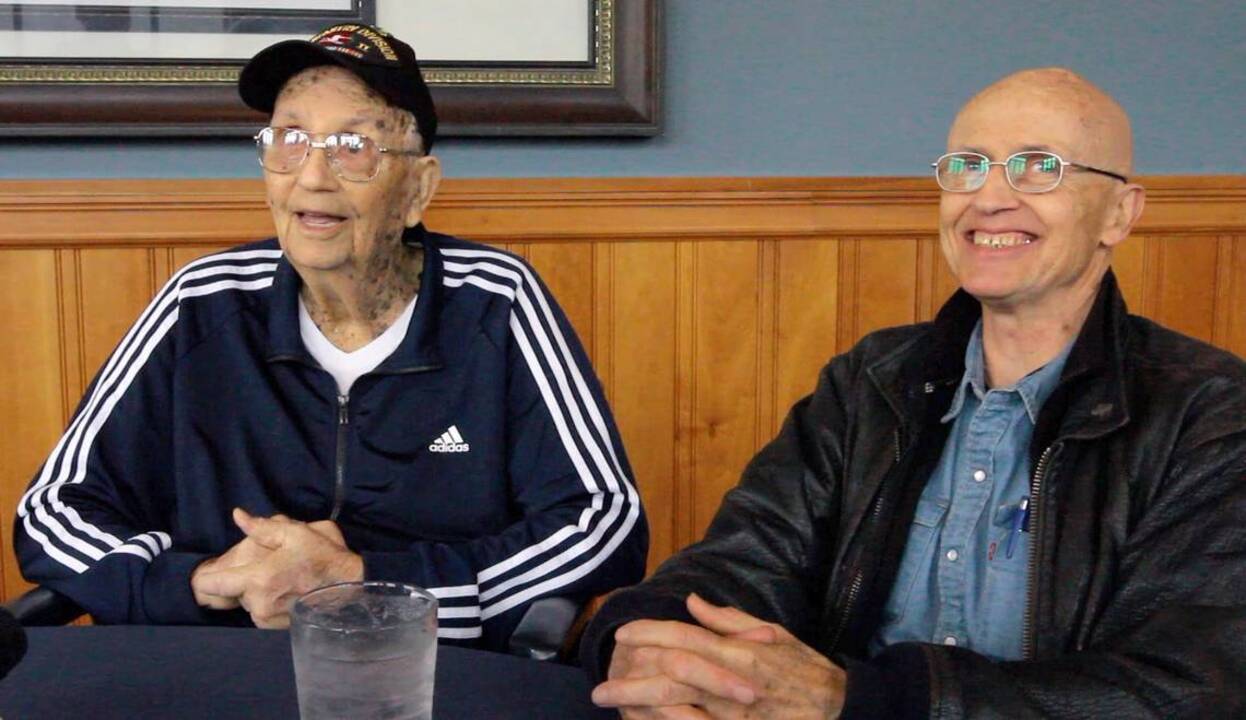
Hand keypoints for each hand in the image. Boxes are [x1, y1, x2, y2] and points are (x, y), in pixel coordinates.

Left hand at [192, 508, 363, 627]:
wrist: (348, 587)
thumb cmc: (322, 558)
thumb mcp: (294, 533)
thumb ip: (261, 528)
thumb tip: (238, 516)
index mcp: (258, 579)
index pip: (212, 584)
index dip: (204, 577)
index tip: (206, 571)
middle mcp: (257, 602)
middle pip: (231, 589)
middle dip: (242, 576)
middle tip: (265, 564)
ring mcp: (266, 617)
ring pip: (245, 599)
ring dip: (253, 589)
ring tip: (277, 576)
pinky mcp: (274, 626)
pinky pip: (257, 610)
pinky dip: (264, 600)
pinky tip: (282, 589)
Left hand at [592, 594, 845, 718]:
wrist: (840, 711)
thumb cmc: (806, 671)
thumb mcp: (774, 633)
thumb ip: (728, 619)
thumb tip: (692, 602)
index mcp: (739, 651)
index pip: (684, 637)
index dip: (649, 633)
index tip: (621, 634)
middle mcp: (732, 682)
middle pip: (671, 675)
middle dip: (631, 679)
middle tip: (600, 686)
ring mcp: (733, 715)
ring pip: (677, 708)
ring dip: (640, 707)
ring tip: (613, 709)